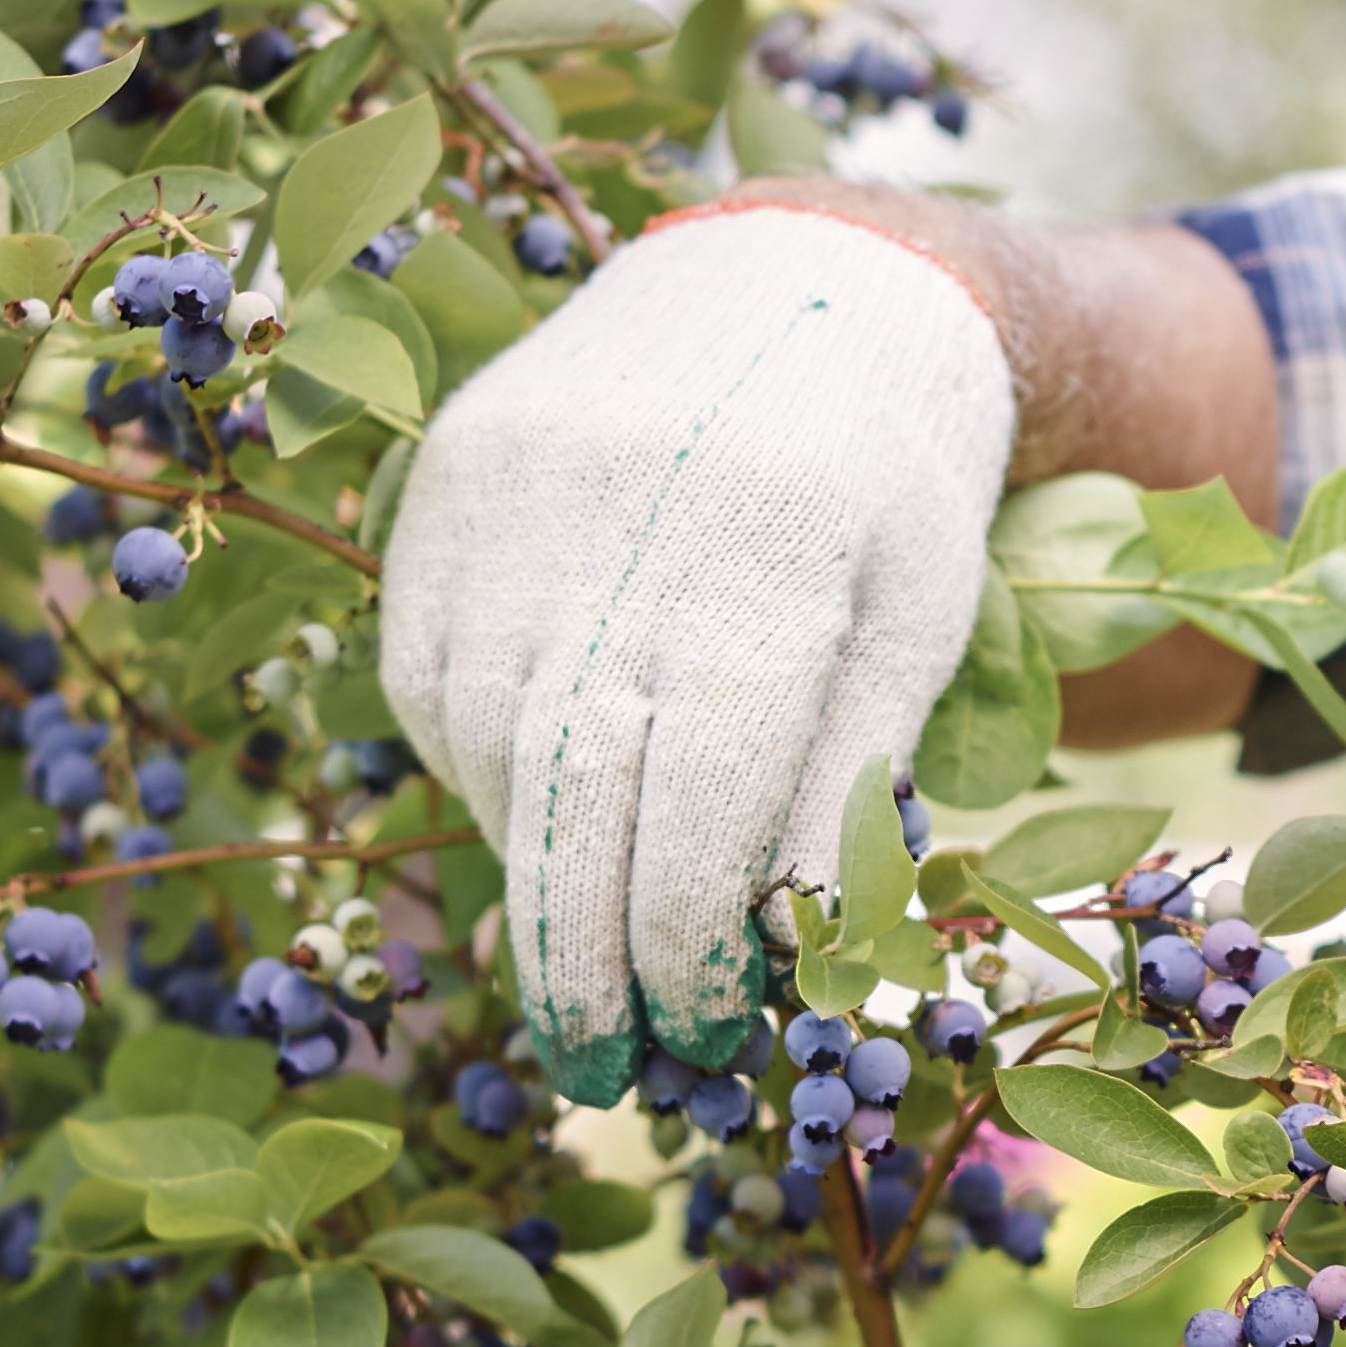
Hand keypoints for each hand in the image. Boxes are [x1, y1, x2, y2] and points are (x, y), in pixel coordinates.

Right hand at [373, 202, 1013, 1102]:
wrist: (797, 274)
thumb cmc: (886, 485)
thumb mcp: (918, 626)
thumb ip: (844, 788)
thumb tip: (784, 966)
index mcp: (773, 565)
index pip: (698, 817)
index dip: (686, 953)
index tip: (697, 1042)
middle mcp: (624, 525)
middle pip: (567, 801)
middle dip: (582, 962)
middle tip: (605, 1072)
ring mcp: (516, 495)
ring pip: (484, 746)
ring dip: (530, 866)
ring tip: (589, 932)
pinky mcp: (449, 482)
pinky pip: (427, 674)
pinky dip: (473, 764)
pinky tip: (538, 804)